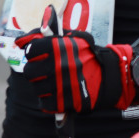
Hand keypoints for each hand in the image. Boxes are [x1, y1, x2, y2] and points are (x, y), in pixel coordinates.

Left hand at [16, 19, 134, 113]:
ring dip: (41, 85)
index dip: (32, 51)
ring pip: (36, 88)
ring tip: (52, 81)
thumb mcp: (76, 39)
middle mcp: (57, 66)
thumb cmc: (90, 56)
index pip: (30, 50)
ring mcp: (60, 86)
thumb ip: (53, 36)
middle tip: (43, 69)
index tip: (35, 53)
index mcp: (58, 48)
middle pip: (29, 71)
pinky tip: (56, 92)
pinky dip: (48, 99)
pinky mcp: (64, 102)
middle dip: (34, 70)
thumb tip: (29, 36)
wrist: (109, 75)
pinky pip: (45, 103)